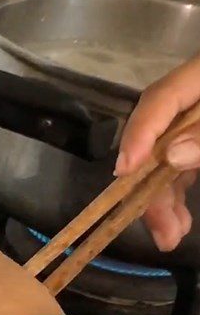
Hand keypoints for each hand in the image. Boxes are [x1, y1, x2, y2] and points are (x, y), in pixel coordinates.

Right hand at [115, 53, 199, 250]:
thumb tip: (170, 156)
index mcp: (199, 76)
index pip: (158, 101)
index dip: (139, 135)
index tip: (123, 173)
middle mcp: (193, 99)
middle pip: (159, 140)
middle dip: (153, 186)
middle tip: (156, 228)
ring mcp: (198, 121)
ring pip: (170, 160)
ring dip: (165, 200)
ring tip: (169, 238)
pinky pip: (186, 166)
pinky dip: (179, 194)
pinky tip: (178, 222)